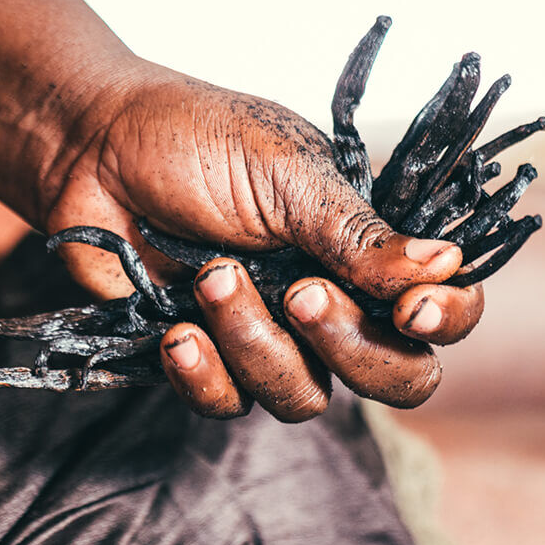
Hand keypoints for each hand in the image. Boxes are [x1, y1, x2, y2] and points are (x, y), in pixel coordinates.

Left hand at [44, 57, 483, 420]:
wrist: (99, 154)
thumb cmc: (196, 141)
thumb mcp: (285, 172)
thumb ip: (357, 232)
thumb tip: (445, 264)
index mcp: (360, 247)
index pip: (438, 304)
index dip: (444, 318)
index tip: (412, 309)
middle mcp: (328, 298)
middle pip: (390, 374)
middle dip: (352, 348)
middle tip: (301, 293)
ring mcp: (271, 334)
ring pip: (305, 396)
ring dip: (258, 345)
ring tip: (212, 277)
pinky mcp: (213, 356)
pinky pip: (230, 403)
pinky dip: (206, 374)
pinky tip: (177, 331)